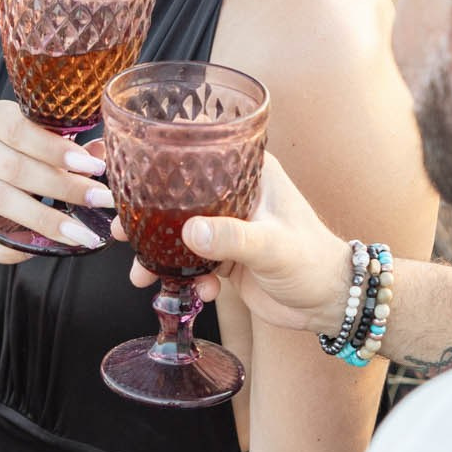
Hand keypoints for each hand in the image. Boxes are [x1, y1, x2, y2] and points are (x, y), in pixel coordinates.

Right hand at [0, 100, 110, 262]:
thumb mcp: (40, 143)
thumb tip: (103, 153)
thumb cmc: (17, 157)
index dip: (56, 149)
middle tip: (99, 201)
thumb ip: (69, 148)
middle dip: (63, 187)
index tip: (92, 167)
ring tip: (82, 234)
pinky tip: (37, 251)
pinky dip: (7, 248)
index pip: (19, 128)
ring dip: (46, 220)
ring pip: (1, 200)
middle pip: (15, 167)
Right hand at [126, 148, 351, 335]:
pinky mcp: (225, 256)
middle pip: (179, 194)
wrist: (330, 303)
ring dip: (158, 254)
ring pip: (179, 232)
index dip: (165, 153)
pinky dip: (185, 279)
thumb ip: (232, 238)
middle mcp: (235, 193)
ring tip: (141, 273)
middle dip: (148, 214)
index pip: (203, 148)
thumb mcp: (273, 246)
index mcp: (250, 171)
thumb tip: (190, 232)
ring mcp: (228, 225)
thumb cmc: (314, 261)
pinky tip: (198, 292)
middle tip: (121, 229)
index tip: (131, 164)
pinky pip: (191, 263)